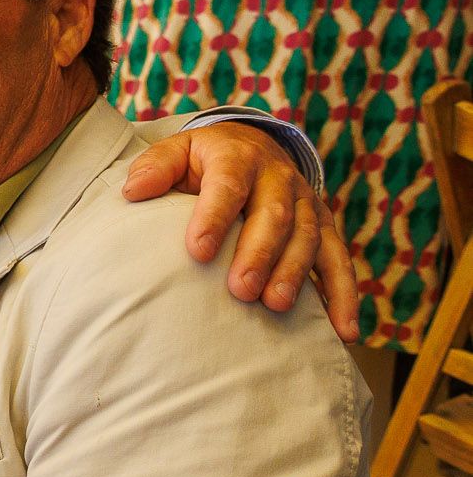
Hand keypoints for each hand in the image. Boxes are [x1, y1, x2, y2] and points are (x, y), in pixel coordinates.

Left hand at [121, 121, 358, 340]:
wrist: (251, 145)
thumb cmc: (204, 159)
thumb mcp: (178, 151)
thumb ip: (156, 168)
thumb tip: (132, 190)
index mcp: (238, 158)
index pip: (227, 186)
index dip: (214, 216)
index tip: (197, 250)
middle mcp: (279, 178)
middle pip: (275, 215)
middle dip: (260, 253)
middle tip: (241, 289)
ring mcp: (306, 203)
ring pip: (308, 237)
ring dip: (294, 273)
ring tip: (276, 305)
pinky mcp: (324, 227)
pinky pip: (339, 261)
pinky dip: (344, 296)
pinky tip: (343, 331)